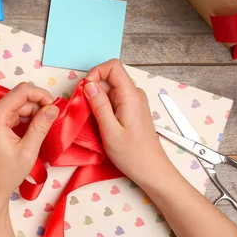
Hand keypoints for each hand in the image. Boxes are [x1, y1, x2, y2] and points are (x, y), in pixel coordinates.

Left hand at [0, 83, 59, 206]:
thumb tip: (53, 108)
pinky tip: (32, 136)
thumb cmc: (4, 174)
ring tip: (41, 134)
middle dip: (39, 107)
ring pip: (20, 106)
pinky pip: (15, 115)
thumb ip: (41, 126)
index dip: (42, 95)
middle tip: (50, 125)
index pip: (23, 91)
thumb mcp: (28, 151)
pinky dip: (27, 121)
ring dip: (34, 116)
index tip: (55, 108)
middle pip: (22, 98)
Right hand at [84, 59, 173, 185]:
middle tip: (85, 109)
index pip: (113, 66)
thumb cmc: (132, 154)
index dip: (96, 73)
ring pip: (110, 88)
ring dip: (96, 99)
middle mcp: (134, 94)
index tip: (85, 91)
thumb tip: (89, 84)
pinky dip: (103, 106)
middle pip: (109, 77)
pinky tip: (100, 122)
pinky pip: (114, 99)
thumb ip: (99, 105)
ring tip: (92, 119)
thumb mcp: (110, 131)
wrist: (152, 170)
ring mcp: (134, 101)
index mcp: (131, 95)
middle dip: (93, 88)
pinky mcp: (132, 109)